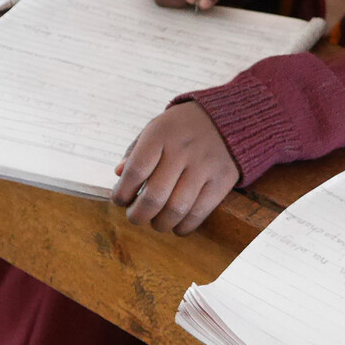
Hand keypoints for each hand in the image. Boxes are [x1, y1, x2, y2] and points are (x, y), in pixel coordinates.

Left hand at [112, 103, 239, 233]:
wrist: (226, 118)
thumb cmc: (181, 128)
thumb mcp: (155, 128)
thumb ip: (135, 151)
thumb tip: (118, 174)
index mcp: (161, 133)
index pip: (135, 171)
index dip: (123, 192)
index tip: (120, 200)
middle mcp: (182, 149)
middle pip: (154, 196)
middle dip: (138, 215)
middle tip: (135, 216)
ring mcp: (204, 166)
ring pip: (177, 209)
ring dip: (160, 223)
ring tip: (155, 221)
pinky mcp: (222, 180)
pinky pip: (199, 213)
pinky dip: (184, 226)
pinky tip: (176, 224)